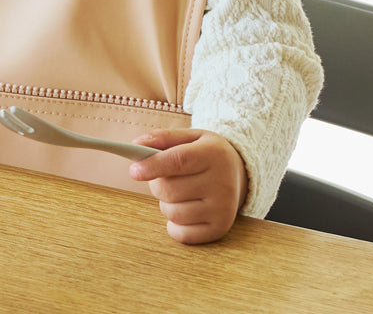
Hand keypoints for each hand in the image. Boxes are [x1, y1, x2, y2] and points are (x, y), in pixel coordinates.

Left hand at [128, 128, 247, 243]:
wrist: (238, 173)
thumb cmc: (205, 153)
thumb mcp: (190, 137)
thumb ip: (163, 137)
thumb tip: (136, 145)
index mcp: (213, 154)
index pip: (178, 161)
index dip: (153, 166)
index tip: (133, 171)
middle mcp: (222, 183)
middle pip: (171, 190)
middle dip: (157, 185)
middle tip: (163, 178)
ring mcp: (223, 209)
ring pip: (173, 213)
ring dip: (165, 204)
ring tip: (177, 193)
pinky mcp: (220, 229)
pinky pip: (182, 234)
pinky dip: (174, 225)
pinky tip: (182, 210)